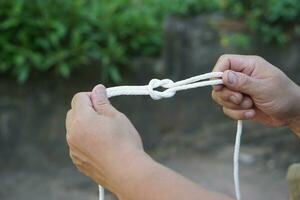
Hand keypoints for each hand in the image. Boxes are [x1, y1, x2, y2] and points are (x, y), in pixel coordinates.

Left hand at [66, 85, 233, 199]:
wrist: (127, 172)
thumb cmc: (125, 142)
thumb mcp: (116, 117)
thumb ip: (102, 102)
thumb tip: (97, 89)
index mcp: (82, 119)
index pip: (79, 98)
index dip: (91, 96)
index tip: (103, 101)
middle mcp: (72, 134)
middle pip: (73, 113)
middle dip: (85, 110)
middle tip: (104, 116)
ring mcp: (73, 149)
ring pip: (74, 129)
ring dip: (84, 125)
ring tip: (104, 133)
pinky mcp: (77, 161)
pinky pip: (77, 144)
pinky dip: (85, 140)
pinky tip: (101, 146)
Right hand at [211, 54, 299, 133]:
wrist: (292, 115)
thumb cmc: (283, 97)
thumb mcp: (264, 88)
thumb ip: (243, 82)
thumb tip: (223, 76)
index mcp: (249, 66)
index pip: (225, 61)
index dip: (217, 72)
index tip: (218, 87)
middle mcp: (241, 76)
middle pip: (219, 82)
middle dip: (227, 95)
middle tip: (241, 99)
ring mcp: (239, 90)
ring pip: (221, 97)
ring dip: (234, 106)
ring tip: (250, 106)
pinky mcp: (239, 104)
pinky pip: (227, 109)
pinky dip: (237, 114)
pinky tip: (251, 113)